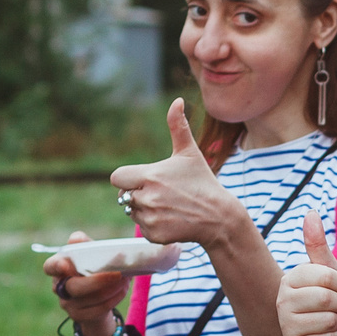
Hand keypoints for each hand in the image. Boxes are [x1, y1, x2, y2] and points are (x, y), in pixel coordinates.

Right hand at [43, 229, 127, 326]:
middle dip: (98, 281)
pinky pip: (99, 309)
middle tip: (118, 274)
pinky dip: (115, 298)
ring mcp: (67, 304)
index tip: (64, 264)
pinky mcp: (79, 316)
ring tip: (125, 278)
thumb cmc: (91, 267)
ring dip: (113, 288)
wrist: (98, 295)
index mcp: (58, 267)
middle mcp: (59, 286)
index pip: (50, 267)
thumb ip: (83, 243)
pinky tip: (122, 289)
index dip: (56, 266)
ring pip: (91, 299)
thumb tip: (77, 239)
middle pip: (74, 287)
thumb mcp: (88, 252)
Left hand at [110, 99, 252, 249]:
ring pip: (132, 212)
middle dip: (137, 194)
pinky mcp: (154, 234)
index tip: (143, 179)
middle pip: (124, 196)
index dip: (127, 178)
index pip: (117, 178)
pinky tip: (171, 218)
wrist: (219, 217)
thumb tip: (177, 101)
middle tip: (161, 193)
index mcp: (150, 176)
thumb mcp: (189, 153)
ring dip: (144, 209)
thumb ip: (178, 126)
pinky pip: (142, 228)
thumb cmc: (203, 182)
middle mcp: (146, 198)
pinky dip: (153, 225)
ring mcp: (149, 218)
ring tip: (167, 206)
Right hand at [278, 212, 336, 335]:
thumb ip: (317, 244)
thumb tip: (310, 213)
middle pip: (328, 299)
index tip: (336, 290)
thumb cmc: (328, 300)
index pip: (329, 277)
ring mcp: (286, 324)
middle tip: (333, 308)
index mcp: (290, 278)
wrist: (326, 334)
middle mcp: (282, 300)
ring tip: (328, 321)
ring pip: (329, 320)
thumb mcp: (328, 271)